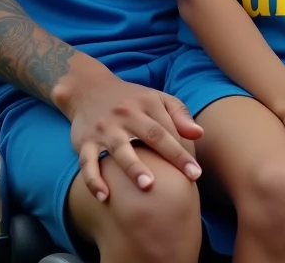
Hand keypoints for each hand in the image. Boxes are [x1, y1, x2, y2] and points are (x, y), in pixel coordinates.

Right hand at [68, 72, 202, 200]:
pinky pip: (88, 161)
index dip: (183, 152)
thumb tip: (199, 134)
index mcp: (146, 104)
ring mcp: (105, 128)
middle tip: (187, 181)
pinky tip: (103, 196)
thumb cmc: (130, 99)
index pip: (168, 130)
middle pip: (150, 135)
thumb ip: (179, 114)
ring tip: (146, 186)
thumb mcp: (155, 98)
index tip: (196, 173)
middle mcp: (126, 114)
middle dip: (169, 156)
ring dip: (133, 167)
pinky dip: (93, 179)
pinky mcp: (85, 141)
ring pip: (120, 148)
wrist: (88, 88)